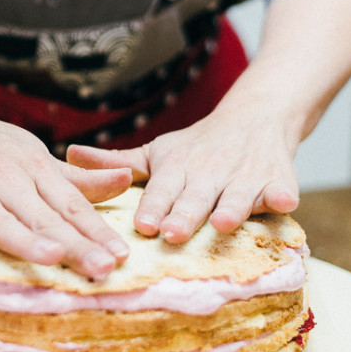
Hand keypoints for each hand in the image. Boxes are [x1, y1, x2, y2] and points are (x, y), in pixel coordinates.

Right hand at [0, 104, 133, 279]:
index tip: (122, 256)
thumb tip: (127, 180)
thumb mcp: (35, 156)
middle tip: (103, 269)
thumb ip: (77, 178)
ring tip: (51, 257)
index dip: (96, 231)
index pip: (71, 206)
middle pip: (43, 217)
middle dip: (74, 244)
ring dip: (24, 238)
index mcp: (33, 169)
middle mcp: (4, 179)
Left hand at [66, 104, 299, 243]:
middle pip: (195, 197)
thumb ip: (115, 162)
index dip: (152, 206)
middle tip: (172, 233)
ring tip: (222, 223)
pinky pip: (283, 189)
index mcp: (177, 167)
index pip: (161, 190)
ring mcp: (245, 177)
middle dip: (185, 214)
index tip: (141, 225)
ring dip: (231, 208)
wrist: (257, 117)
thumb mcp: (156, 152)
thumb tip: (67, 156)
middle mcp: (210, 172)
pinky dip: (283, 196)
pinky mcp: (278, 180)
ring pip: (238, 195)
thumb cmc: (196, 147)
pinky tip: (283, 203)